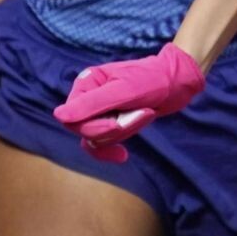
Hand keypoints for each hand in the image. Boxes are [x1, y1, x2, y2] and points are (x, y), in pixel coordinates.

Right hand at [51, 43, 204, 162]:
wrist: (178, 82)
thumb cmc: (153, 80)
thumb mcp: (124, 90)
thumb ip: (92, 103)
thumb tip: (58, 116)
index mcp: (86, 84)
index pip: (72, 118)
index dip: (93, 127)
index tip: (117, 125)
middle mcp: (87, 98)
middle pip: (84, 130)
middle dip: (114, 129)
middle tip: (143, 114)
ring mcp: (99, 111)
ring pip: (95, 138)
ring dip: (123, 132)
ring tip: (146, 114)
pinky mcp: (111, 122)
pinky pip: (101, 143)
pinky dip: (111, 149)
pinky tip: (122, 155)